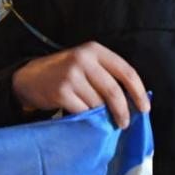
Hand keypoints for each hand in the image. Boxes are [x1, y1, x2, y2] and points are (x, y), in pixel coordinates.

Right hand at [11, 42, 148, 127]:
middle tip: (124, 124)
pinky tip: (85, 120)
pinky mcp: (61, 91)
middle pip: (114, 92)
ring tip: (100, 120)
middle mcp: (83, 59)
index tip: (144, 109)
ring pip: (98, 105)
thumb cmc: (65, 73)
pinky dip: (87, 120)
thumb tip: (133, 101)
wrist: (30, 77)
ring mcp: (71, 75)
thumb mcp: (86, 64)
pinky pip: (83, 112)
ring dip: (102, 117)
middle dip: (123, 111)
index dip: (138, 92)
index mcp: (94, 50)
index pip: (126, 72)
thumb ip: (107, 75)